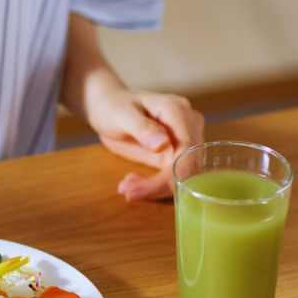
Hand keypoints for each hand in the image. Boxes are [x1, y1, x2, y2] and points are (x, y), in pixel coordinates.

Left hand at [88, 88, 203, 200]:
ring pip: (182, 175)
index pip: (187, 147)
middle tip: (128, 191)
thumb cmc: (114, 106)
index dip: (173, 172)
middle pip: (187, 165)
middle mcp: (188, 125)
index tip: (149, 188)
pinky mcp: (176, 155)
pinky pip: (172, 176)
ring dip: (155, 188)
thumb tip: (163, 144)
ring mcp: (184, 141)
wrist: (109, 108)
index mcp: (177, 111)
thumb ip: (142, 128)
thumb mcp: (122, 115)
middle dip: (160, 184)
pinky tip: (132, 182)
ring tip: (126, 187)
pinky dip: (153, 185)